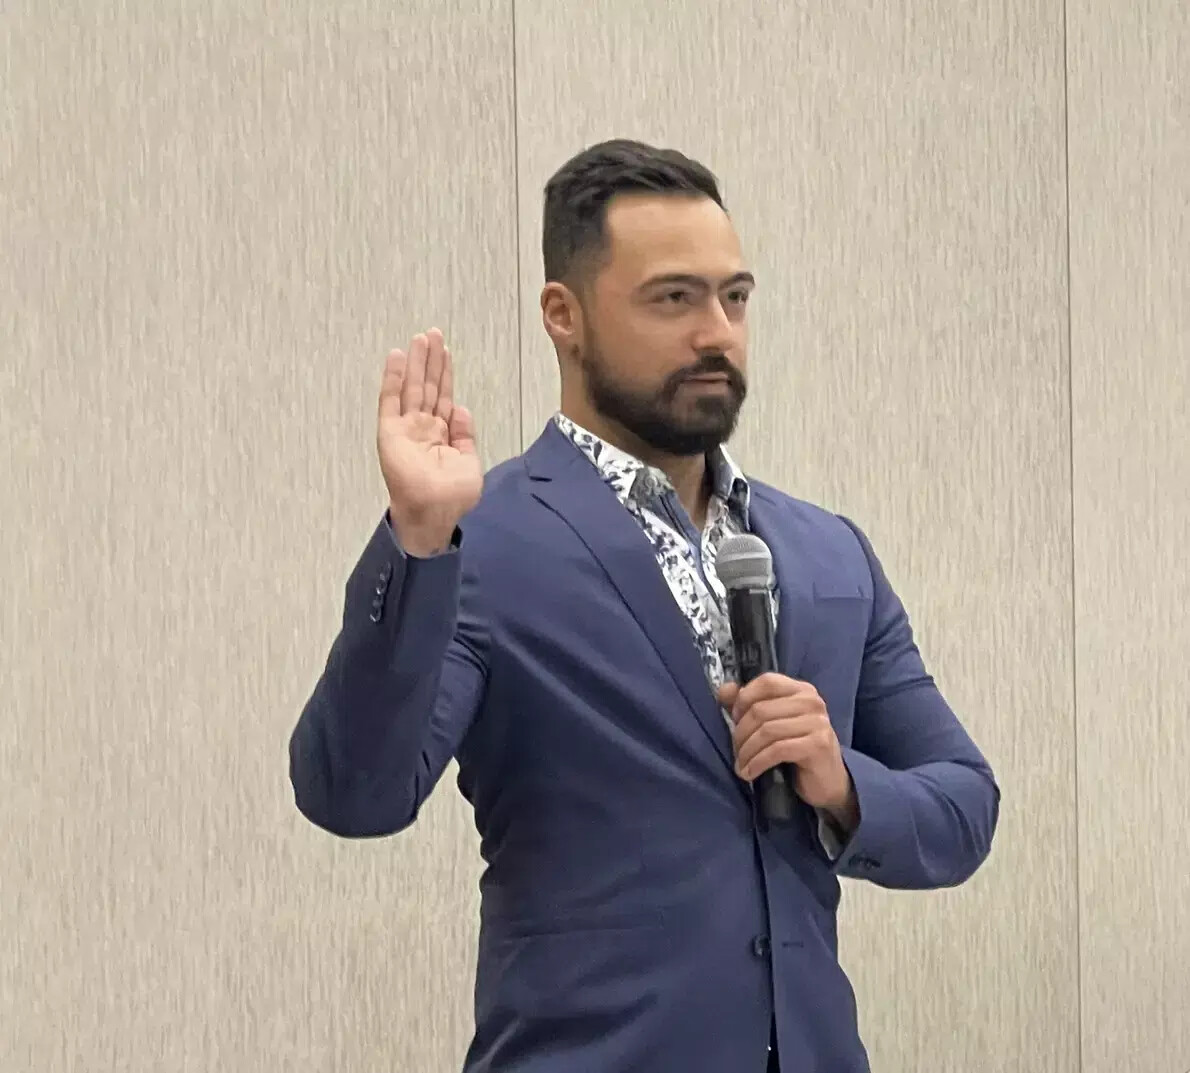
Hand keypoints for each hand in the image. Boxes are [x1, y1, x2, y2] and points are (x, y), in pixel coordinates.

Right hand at [377, 328, 481, 554]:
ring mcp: (405, 428)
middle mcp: (422, 427)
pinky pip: (390, 400)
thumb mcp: (469, 461)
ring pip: (411, 387)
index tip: (445, 351)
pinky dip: (393, 377)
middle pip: (427, 386)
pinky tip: (397, 357)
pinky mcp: (390, 431)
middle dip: (430, 360)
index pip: (443, 396)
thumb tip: (461, 410)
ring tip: (420, 337)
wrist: (434, 511)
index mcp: (442, 435)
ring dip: (416, 362)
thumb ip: (465, 434)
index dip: (445, 374)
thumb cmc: (453, 496)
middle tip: (432, 333)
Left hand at [718, 673, 857, 824]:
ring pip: (766, 731)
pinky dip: (757, 763)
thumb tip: (724, 690)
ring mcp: (818, 722)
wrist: (828, 782)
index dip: (744, 699)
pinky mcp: (818, 745)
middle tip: (736, 751)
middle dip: (741, 733)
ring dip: (747, 751)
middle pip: (761, 710)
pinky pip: (777, 750)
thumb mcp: (772, 723)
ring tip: (742, 765)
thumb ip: (748, 704)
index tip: (734, 719)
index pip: (766, 681)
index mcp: (801, 690)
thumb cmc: (797, 750)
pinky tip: (750, 773)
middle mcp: (812, 701)